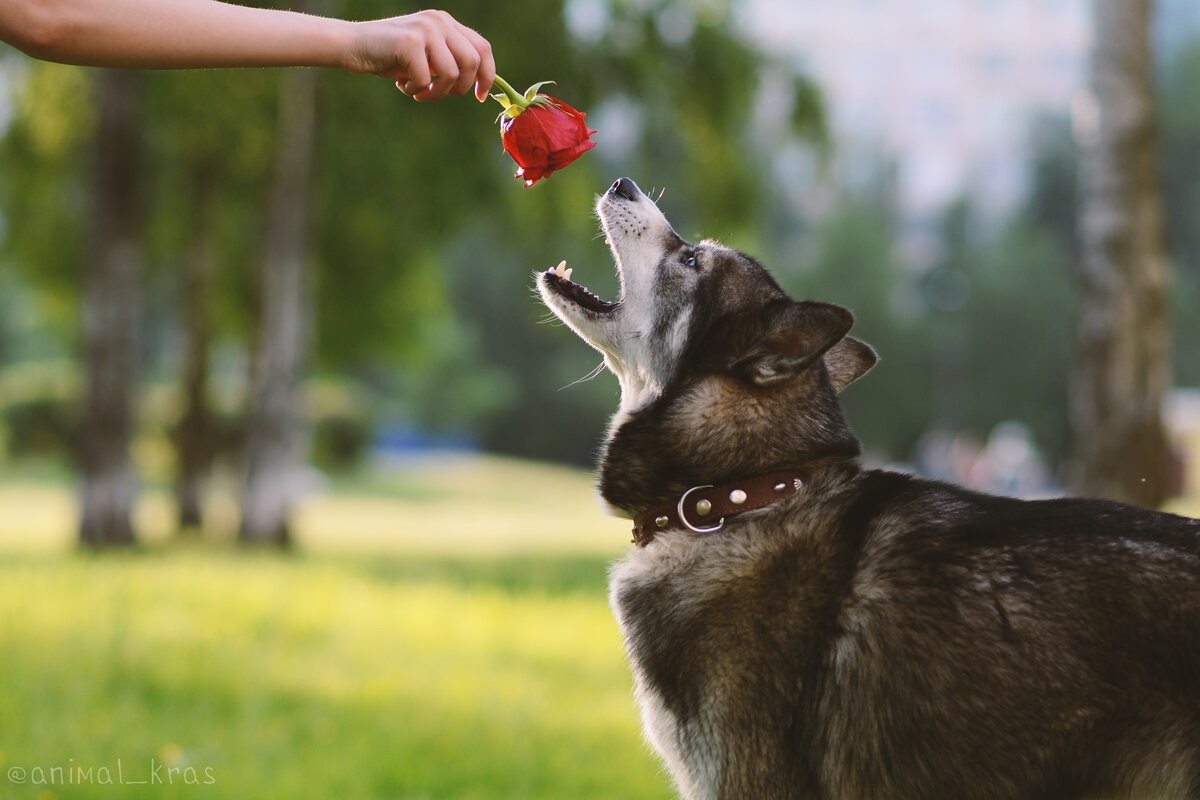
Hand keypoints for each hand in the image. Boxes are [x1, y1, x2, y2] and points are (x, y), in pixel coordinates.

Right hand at [345, 10, 494, 101]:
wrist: (354, 46)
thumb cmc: (391, 57)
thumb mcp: (427, 56)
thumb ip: (450, 61)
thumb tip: (480, 83)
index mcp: (447, 23)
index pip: (483, 48)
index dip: (488, 76)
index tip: (480, 96)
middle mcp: (439, 22)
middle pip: (473, 62)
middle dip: (461, 88)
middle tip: (439, 95)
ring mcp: (425, 29)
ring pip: (452, 74)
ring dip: (437, 94)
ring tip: (419, 92)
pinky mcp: (410, 42)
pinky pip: (427, 80)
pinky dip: (416, 91)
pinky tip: (403, 86)